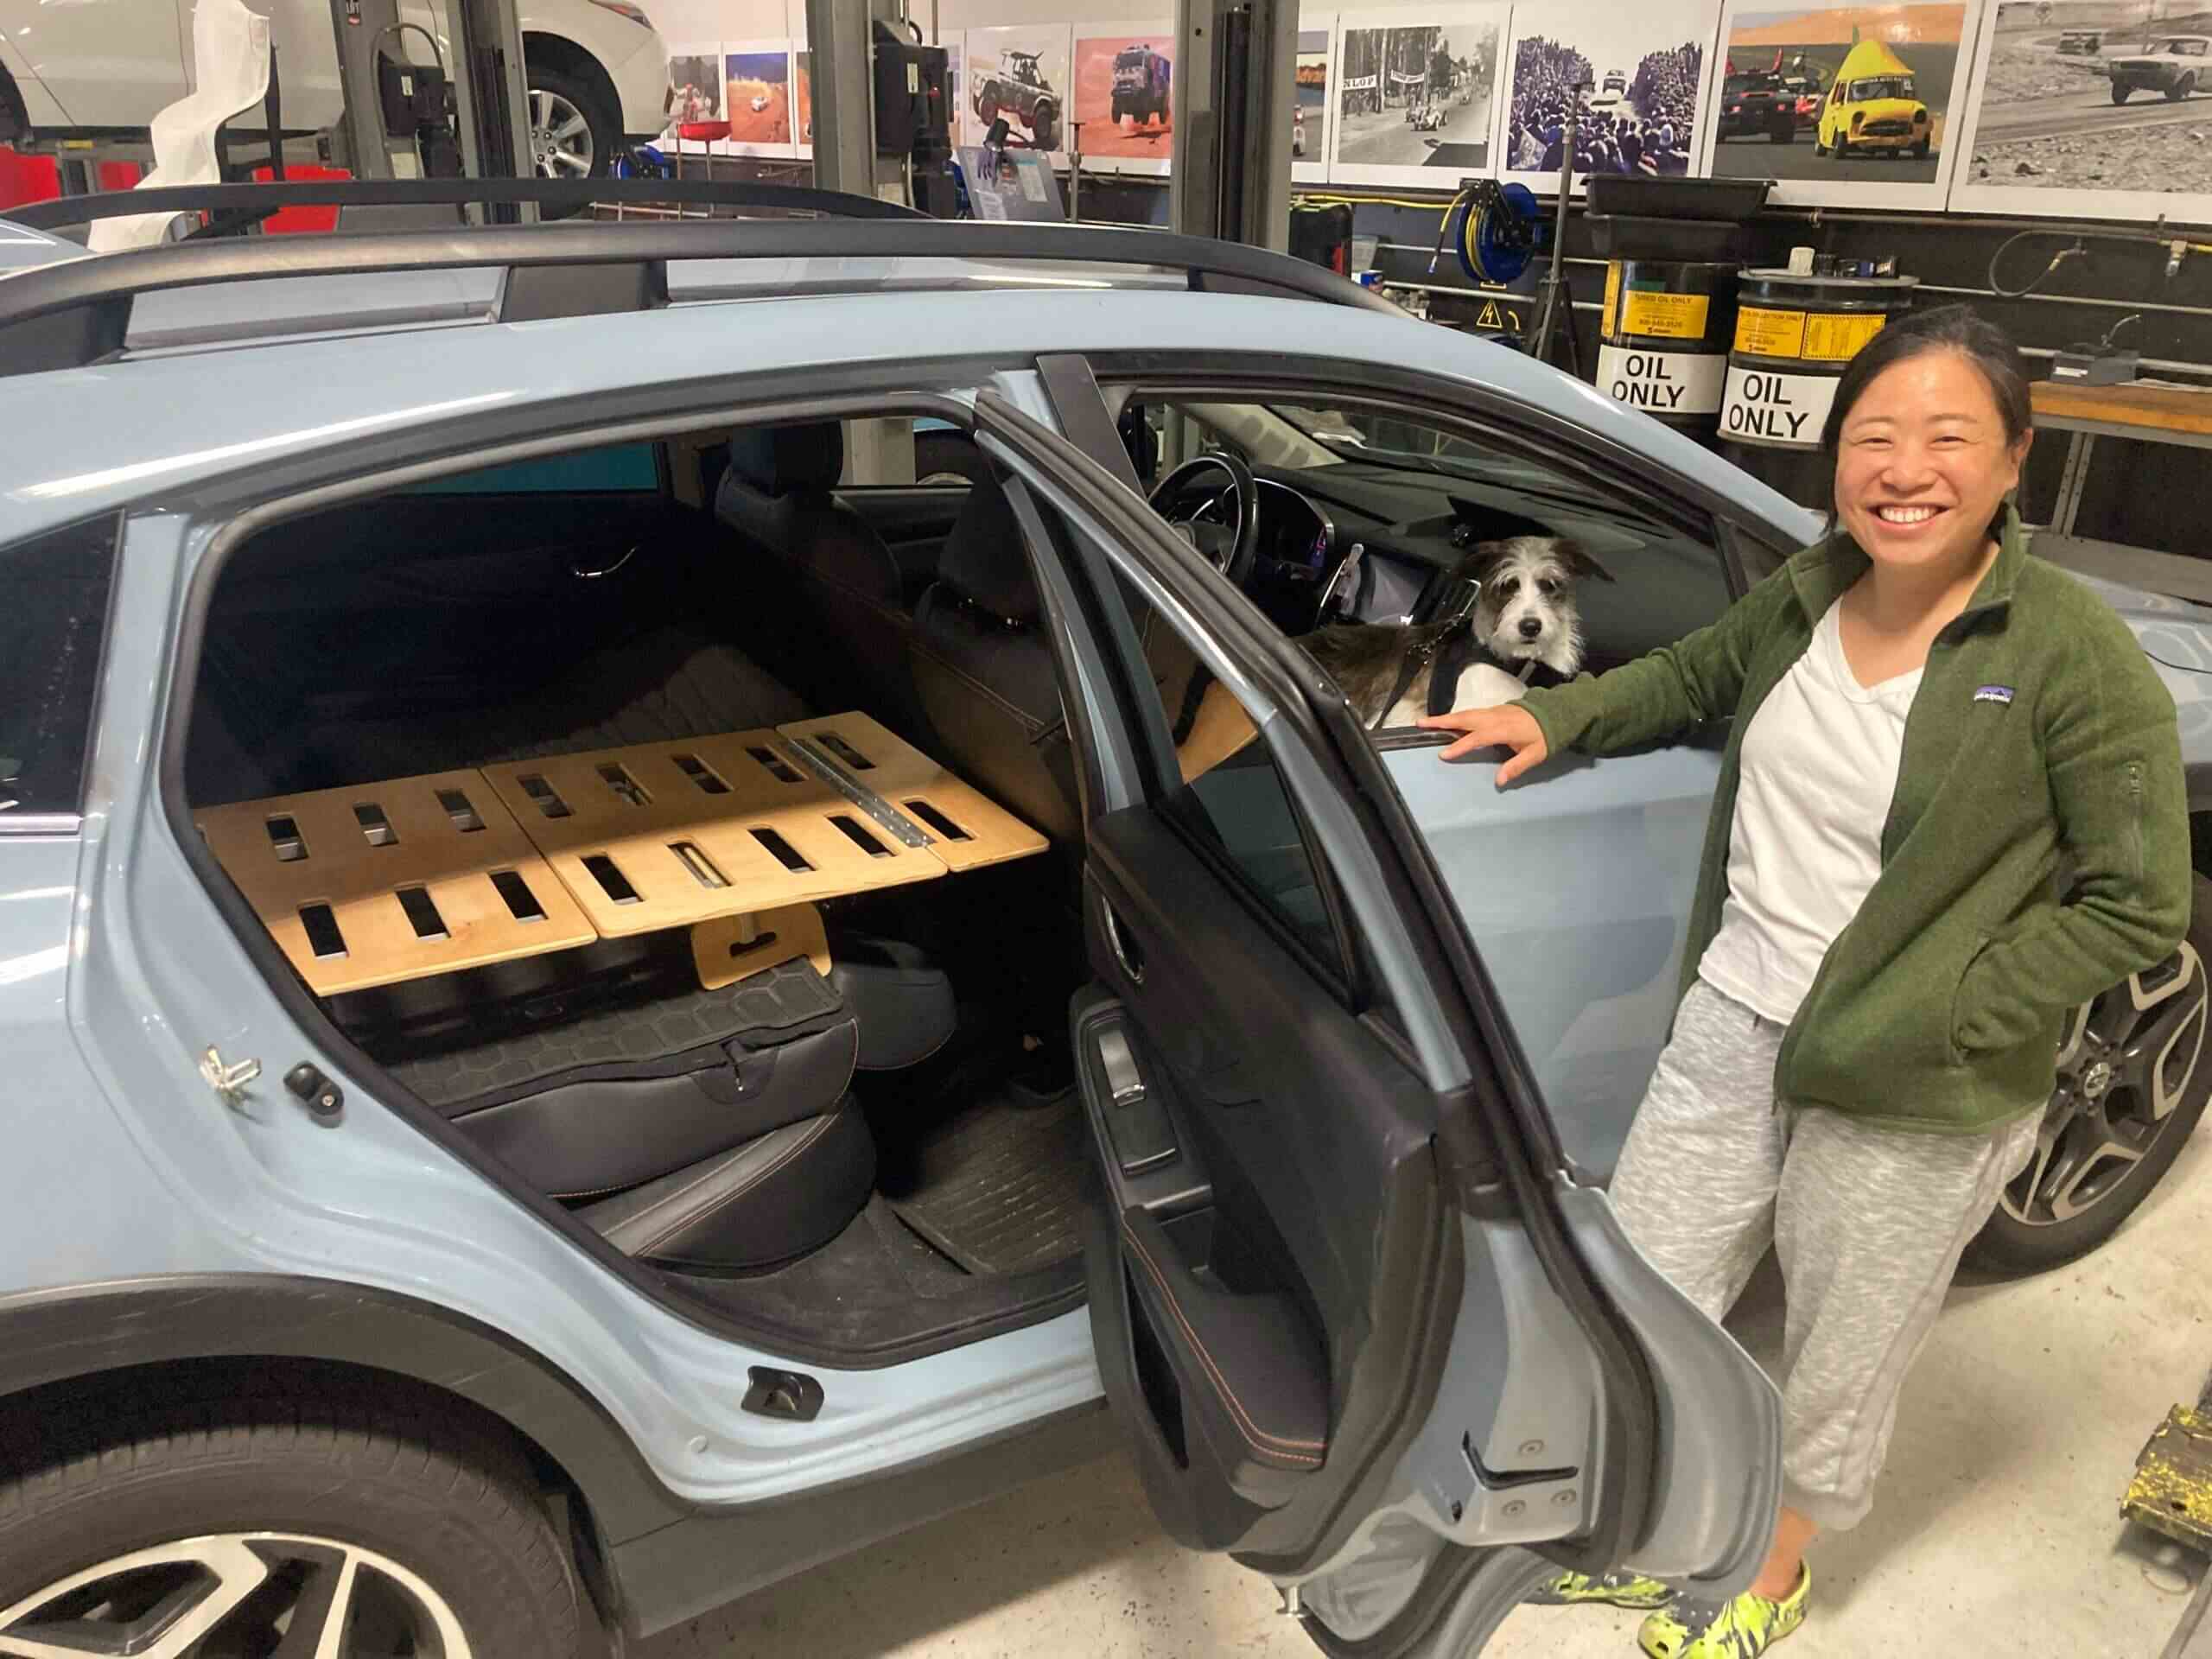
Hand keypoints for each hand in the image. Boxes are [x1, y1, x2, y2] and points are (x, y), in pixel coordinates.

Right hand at [1417, 703, 1548, 784]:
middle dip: (1442, 721)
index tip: (1444, 754)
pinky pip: (1470, 713)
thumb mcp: (1535, 754)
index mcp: (1503, 729)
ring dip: (1445, 718)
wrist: (1553, 713)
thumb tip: (1500, 781)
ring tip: (1425, 722)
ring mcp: (1492, 712)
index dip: (1461, 746)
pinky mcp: (1492, 711)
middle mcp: (1494, 717)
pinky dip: (1455, 717)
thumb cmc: (1543, 736)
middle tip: (1420, 724)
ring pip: (1465, 714)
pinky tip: (1446, 722)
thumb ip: (1516, 767)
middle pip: (1464, 719)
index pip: (1477, 737)